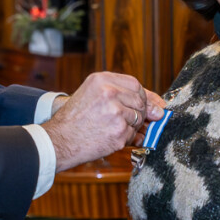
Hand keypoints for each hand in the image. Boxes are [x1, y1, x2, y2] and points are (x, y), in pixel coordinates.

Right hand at [42, 73, 163, 171]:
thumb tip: (160, 108)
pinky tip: (110, 137)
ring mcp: (115, 112)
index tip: (148, 105)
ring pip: (138, 119)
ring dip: (132, 127)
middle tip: (126, 121)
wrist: (59, 140)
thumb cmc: (74, 119)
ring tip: (112, 129)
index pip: (135, 84)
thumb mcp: (92, 96)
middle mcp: (109, 93)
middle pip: (140, 101)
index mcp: (102, 80)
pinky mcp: (119, 132)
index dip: (144, 97)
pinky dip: (126, 139)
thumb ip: (122, 95)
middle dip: (139, 113)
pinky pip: (133, 135)